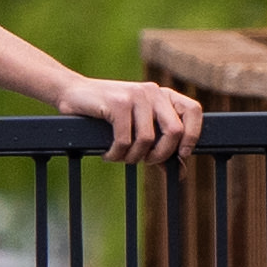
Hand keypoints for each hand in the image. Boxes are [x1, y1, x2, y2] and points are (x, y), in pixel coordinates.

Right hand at [58, 76, 201, 168]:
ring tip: (121, 157)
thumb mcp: (137, 127)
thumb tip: (181, 174)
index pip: (194, 111)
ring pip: (148, 140)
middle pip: (175, 131)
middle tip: (144, 161)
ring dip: (133, 157)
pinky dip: (116, 154)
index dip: (193, 136)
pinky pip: (125, 140)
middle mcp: (153, 92)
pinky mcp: (118, 102)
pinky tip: (108, 154)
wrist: (72, 92)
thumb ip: (160, 146)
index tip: (180, 155)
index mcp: (163, 96)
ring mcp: (136, 95)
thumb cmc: (108, 115)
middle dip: (161, 155)